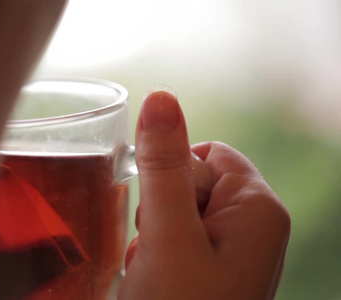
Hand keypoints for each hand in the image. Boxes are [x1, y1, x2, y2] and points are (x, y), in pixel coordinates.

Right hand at [119, 88, 289, 299]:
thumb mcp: (166, 236)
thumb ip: (163, 166)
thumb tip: (162, 96)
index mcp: (258, 209)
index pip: (208, 154)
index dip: (174, 177)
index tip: (161, 215)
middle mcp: (252, 226)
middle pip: (190, 182)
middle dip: (162, 210)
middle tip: (156, 250)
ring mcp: (232, 251)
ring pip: (177, 212)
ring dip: (155, 235)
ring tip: (154, 272)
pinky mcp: (211, 269)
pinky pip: (176, 239)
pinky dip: (157, 254)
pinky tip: (154, 281)